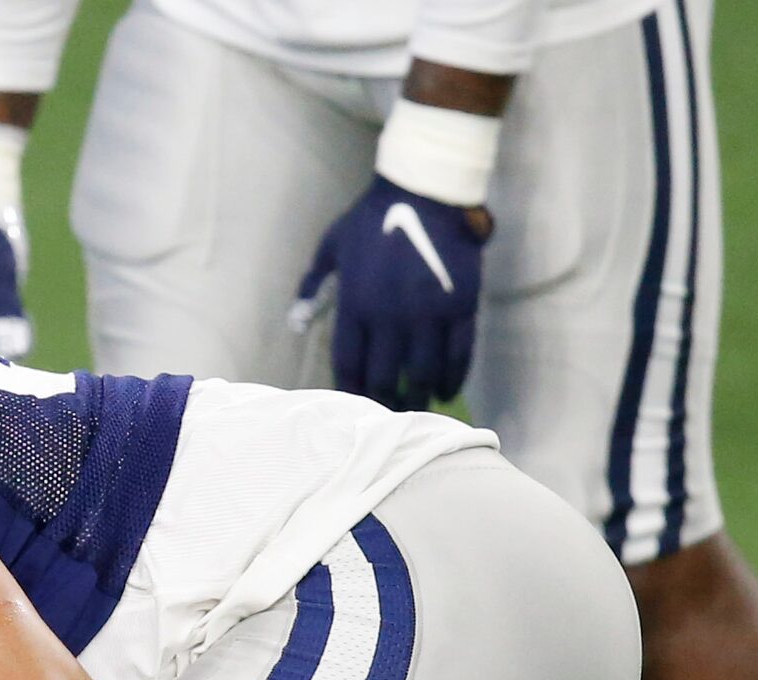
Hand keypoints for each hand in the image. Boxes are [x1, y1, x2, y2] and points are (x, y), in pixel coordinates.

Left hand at [292, 179, 488, 411]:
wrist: (425, 187)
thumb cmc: (373, 217)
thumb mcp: (332, 246)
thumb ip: (313, 285)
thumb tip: (297, 323)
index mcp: (355, 304)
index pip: (349, 365)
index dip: (352, 392)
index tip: (356, 405)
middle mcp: (389, 315)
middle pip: (385, 378)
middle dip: (386, 403)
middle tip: (389, 413)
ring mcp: (428, 312)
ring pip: (424, 373)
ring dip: (420, 397)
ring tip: (417, 408)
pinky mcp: (461, 305)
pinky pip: (459, 355)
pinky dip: (454, 379)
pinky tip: (448, 390)